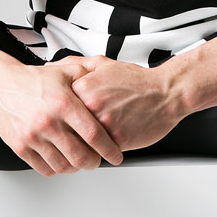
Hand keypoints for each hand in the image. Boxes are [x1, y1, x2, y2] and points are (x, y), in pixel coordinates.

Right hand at [0, 57, 123, 176]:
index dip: (109, 149)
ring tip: (79, 158)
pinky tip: (61, 158)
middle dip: (94, 162)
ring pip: (63, 166)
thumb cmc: (34, 80)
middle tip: (97, 159)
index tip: (116, 156)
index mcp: (63, 103)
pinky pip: (44, 168)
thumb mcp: (66, 71)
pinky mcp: (21, 147)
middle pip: (80, 157)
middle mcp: (48, 122)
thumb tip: (108, 86)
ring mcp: (33, 137)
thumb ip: (89, 77)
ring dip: (75, 166)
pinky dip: (57, 168)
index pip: (93, 134)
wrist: (1, 84)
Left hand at [53, 54, 184, 151]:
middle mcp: (90, 106)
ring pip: (81, 143)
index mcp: (82, 87)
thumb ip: (74, 65)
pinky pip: (99, 152)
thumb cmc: (135, 80)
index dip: (61, 114)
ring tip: (90, 138)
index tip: (63, 116)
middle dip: (68, 133)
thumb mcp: (102, 64)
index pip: (57, 108)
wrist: (166, 92)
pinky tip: (106, 142)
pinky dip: (100, 151)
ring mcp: (103, 124)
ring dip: (83, 145)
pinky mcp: (117, 141)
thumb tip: (50, 67)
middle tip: (74, 132)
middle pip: (66, 128)